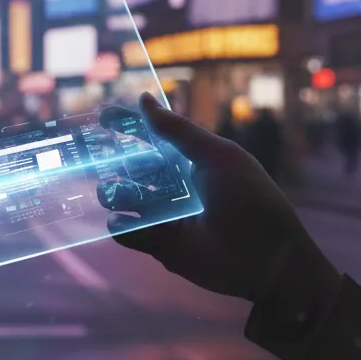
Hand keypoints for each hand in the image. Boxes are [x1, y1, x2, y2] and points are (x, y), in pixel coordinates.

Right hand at [104, 94, 340, 306]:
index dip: (128, 125)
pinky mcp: (158, 244)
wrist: (266, 259)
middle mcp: (174, 185)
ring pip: (122, 197)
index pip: (152, 137)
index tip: (104, 116)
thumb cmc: (251, 200)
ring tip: (120, 193)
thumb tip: (143, 99)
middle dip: (111, 159)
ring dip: (114, 191)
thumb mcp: (219, 157)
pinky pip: (126, 231)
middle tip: (93, 155)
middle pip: (131, 167)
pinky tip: (125, 219)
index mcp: (190, 160)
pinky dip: (120, 224)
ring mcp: (164, 215)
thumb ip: (179, 131)